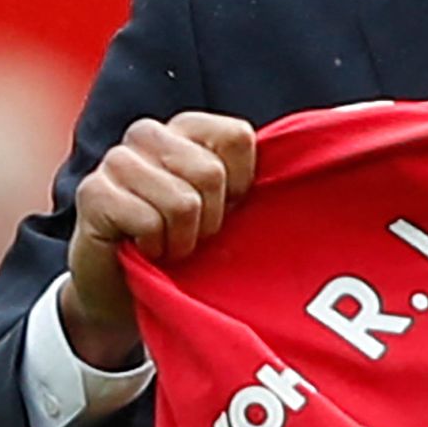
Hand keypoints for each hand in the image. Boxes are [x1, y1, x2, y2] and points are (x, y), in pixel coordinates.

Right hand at [62, 112, 257, 367]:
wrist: (125, 297)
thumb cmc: (184, 250)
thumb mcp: (227, 211)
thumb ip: (255, 180)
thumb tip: (334, 131)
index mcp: (187, 129)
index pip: (236, 136)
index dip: (240, 186)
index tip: (226, 212)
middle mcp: (149, 134)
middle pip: (210, 171)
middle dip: (210, 220)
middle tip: (193, 237)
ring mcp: (116, 161)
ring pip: (181, 200)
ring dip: (181, 239)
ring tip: (168, 245)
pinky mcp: (93, 194)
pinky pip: (148, 220)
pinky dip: (154, 248)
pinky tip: (142, 250)